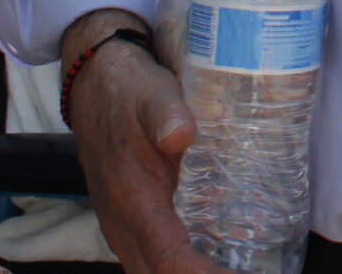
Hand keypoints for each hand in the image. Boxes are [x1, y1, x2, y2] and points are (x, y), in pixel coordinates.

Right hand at [60, 10, 216, 273]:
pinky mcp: (130, 219)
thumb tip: (180, 134)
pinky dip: (181, 263)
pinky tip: (216, 256)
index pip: (166, 258)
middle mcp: (124, 222)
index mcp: (131, 199)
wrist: (96, 86)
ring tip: (237, 267)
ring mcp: (124, 225)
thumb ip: (166, 114)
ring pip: (153, 269)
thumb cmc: (128, 92)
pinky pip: (153, 256)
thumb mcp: (152, 93)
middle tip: (246, 272)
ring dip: (190, 271)